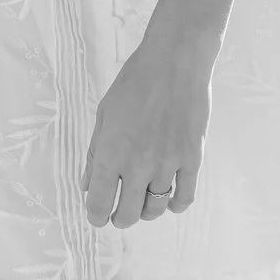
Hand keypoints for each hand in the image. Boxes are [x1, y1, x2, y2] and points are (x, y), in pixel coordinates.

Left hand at [82, 26, 213, 227]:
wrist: (175, 61)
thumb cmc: (135, 82)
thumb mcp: (104, 113)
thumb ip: (94, 153)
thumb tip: (87, 185)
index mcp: (111, 152)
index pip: (99, 203)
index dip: (96, 216)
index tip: (98, 216)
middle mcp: (138, 164)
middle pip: (128, 215)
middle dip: (120, 219)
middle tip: (119, 213)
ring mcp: (168, 164)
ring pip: (156, 209)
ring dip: (146, 211)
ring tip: (143, 203)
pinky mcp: (192, 159)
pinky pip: (185, 197)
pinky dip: (175, 205)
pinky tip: (170, 198)